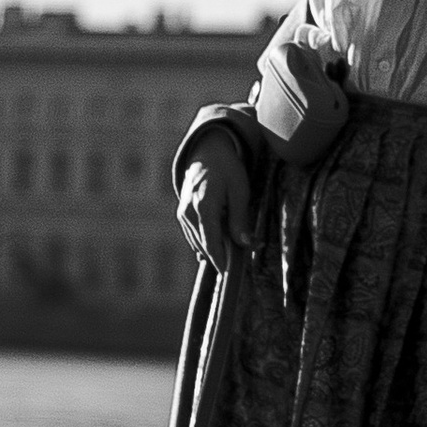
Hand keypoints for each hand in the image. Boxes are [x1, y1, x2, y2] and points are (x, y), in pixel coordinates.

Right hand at [177, 136, 250, 272]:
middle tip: (240, 260)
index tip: (230, 274)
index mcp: (203, 206)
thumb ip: (240, 218)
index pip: (211, 243)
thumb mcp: (240, 190)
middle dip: (222, 256)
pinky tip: (219, 242)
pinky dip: (206, 242)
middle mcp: (188, 212)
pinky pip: (194, 236)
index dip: (221, 261)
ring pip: (198, 243)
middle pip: (204, 246)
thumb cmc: (227, 169)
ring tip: (232, 250)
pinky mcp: (182, 215)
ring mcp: (182, 214)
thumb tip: (245, 244)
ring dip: (214, 250)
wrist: (207, 152)